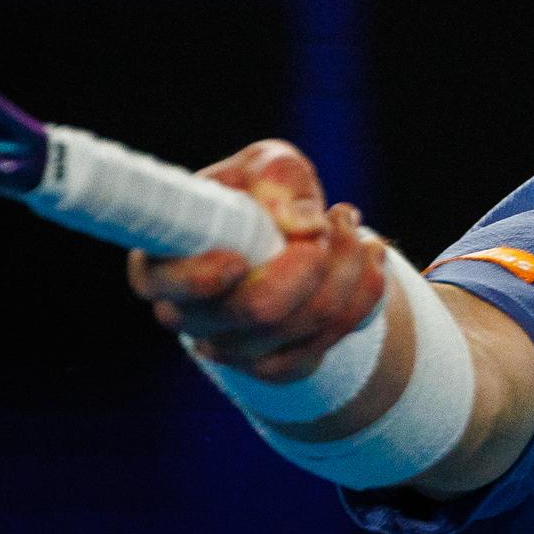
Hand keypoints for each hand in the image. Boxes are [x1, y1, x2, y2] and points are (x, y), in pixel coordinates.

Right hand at [127, 140, 386, 382]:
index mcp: (165, 260)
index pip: (162, 283)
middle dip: (312, 262)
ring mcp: (230, 349)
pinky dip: (363, 297)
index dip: (198, 278)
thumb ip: (281, 182)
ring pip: (302, 327)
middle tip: (332, 217)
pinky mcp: (273, 366)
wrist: (293, 234)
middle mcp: (189, 314)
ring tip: (351, 224)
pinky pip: (326, 344)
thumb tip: (303, 227)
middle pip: (256, 310)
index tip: (238, 261)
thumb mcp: (271, 166)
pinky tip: (371, 257)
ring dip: (347, 271)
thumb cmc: (265, 192)